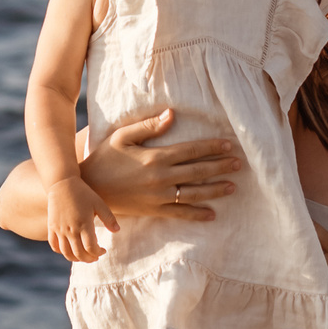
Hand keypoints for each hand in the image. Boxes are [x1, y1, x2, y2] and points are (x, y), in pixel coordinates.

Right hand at [47, 179, 116, 263]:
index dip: (98, 252)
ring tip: (83, 256)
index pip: (91, 248)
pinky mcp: (51, 227)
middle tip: (95, 256)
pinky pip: (54, 246)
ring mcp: (59, 230)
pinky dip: (62, 252)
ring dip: (76, 258)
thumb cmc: (83, 193)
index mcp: (84, 224)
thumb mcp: (99, 203)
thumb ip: (109, 218)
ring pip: (66, 253)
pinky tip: (69, 250)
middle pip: (79, 254)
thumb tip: (117, 231)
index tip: (103, 250)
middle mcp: (70, 230)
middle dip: (89, 258)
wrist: (62, 184)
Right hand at [81, 108, 240, 220]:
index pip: (191, 150)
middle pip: (198, 172)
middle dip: (220, 167)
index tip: (229, 144)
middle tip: (239, 164)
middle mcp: (161, 178)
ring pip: (194, 193)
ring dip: (215, 190)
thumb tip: (172, 114)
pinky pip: (179, 214)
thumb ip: (148, 126)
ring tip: (233, 187)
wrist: (88, 189)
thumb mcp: (122, 137)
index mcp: (156, 157)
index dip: (211, 147)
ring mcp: (158, 197)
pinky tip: (212, 215)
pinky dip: (197, 214)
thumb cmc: (104, 158)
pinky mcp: (153, 210)